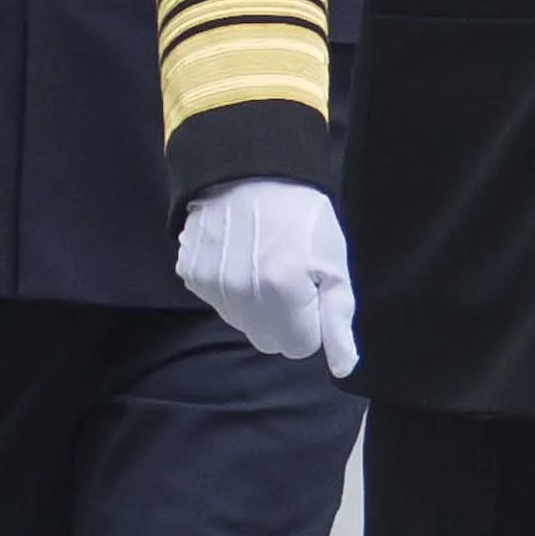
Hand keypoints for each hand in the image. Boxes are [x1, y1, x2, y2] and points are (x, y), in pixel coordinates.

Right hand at [179, 177, 361, 372]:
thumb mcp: (334, 261)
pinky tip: (238, 256)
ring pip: (242, 323)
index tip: (310, 290)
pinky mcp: (190, 275)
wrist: (249, 168)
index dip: (310, 321)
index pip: (300, 347)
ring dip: (255, 304)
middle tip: (288, 276)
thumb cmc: (301, 214)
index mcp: (283, 293)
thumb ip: (338, 317)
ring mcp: (211, 287)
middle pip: (268, 340)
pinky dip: (229, 287)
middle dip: (282, 319)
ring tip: (262, 261)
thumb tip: (343, 367)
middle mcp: (242, 296)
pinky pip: (217, 302)